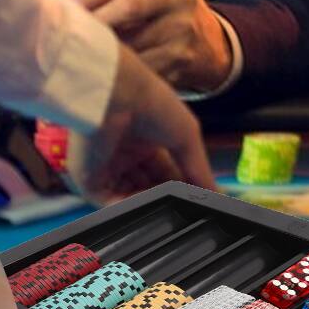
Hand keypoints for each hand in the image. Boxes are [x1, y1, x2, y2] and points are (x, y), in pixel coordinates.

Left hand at [68, 0, 231, 92]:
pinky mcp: (181, 61)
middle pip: (129, 6)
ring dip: (104, 50)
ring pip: (132, 41)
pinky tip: (105, 71)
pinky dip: (120, 72)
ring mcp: (183, 30)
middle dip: (96, 20)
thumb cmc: (165, 10)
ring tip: (84, 51)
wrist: (210, 43)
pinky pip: (141, 68)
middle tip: (72, 31)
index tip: (68, 3)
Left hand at [71, 42, 215, 201]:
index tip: (197, 205)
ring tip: (167, 212)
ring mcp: (106, 168)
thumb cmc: (156, 106)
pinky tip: (146, 209)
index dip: (180, 189)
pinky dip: (127, 208)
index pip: (165, 174)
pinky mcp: (89, 178)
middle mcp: (126, 156)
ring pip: (129, 198)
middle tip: (183, 213)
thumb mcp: (187, 136)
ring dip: (148, 206)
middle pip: (148, 188)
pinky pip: (108, 202)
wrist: (119, 95)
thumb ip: (199, 170)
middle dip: (164, 199)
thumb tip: (219, 196)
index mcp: (148, 143)